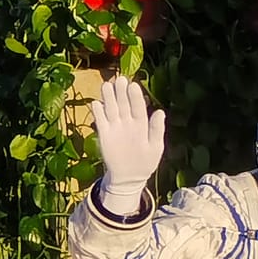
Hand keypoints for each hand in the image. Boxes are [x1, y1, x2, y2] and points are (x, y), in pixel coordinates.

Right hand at [91, 76, 166, 205]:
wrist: (129, 178)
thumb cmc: (146, 162)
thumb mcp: (155, 147)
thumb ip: (157, 130)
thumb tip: (160, 111)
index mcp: (141, 124)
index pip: (138, 107)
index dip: (135, 97)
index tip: (133, 85)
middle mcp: (127, 122)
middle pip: (124, 104)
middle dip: (121, 92)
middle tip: (119, 80)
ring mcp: (115, 127)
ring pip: (112, 109)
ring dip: (108, 97)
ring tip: (106, 85)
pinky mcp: (104, 135)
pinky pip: (101, 121)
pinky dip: (98, 112)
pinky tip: (96, 103)